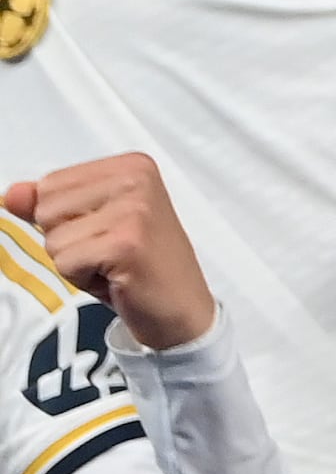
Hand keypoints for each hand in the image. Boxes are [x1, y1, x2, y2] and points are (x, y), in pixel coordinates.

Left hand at [3, 152, 216, 349]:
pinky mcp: (125, 242)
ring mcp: (134, 210)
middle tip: (108, 251)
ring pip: (52, 239)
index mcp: (131, 166)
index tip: (104, 230)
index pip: (50, 184)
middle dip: (66, 240)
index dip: (65, 219)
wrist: (180, 306)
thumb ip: (51, 204)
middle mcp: (136, 179)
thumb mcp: (91, 225)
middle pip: (47, 209)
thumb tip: (13, 194)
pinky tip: (115, 277)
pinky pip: (65, 262)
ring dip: (74, 262)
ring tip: (112, 264)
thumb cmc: (140, 265)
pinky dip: (82, 279)